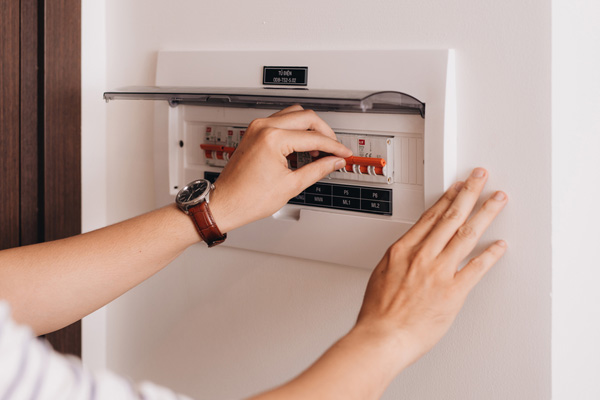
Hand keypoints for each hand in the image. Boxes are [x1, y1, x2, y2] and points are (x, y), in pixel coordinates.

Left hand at [209, 105, 351, 232]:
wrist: (225, 203)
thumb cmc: (248, 198)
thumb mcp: (291, 185)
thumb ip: (318, 170)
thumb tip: (334, 162)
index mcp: (272, 138)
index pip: (313, 137)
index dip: (333, 147)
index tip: (343, 153)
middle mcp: (263, 127)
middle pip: (306, 117)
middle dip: (324, 132)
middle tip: (334, 149)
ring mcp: (257, 127)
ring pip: (293, 114)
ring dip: (309, 128)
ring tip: (318, 149)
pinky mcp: (254, 132)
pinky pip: (281, 121)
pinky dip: (295, 130)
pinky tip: (302, 147)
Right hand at [354, 168, 507, 370]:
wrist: (382, 336)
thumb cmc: (379, 312)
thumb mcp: (382, 274)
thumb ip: (400, 259)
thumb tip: (409, 253)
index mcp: (402, 250)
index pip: (430, 216)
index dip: (447, 198)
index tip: (457, 187)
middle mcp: (422, 256)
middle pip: (450, 217)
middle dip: (468, 193)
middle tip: (480, 178)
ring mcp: (439, 272)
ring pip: (466, 234)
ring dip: (484, 213)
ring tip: (497, 199)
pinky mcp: (453, 292)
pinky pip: (477, 268)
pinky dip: (490, 254)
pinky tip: (500, 244)